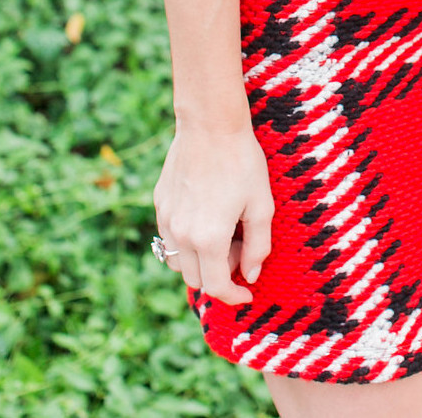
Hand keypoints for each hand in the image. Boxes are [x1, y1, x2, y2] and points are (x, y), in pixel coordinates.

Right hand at [153, 120, 273, 305]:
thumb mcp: (262, 204)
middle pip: (195, 279)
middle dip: (221, 275)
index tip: (247, 294)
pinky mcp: (160, 204)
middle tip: (243, 248)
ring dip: (201, 261)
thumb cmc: (242, 162)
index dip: (233, 297)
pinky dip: (188, 241)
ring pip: (178, 261)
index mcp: (207, 238)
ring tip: (226, 232)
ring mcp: (166, 219)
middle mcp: (180, 234)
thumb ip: (259, 246)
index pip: (216, 287)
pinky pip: (170, 237)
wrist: (210, 125)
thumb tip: (251, 276)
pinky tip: (209, 215)